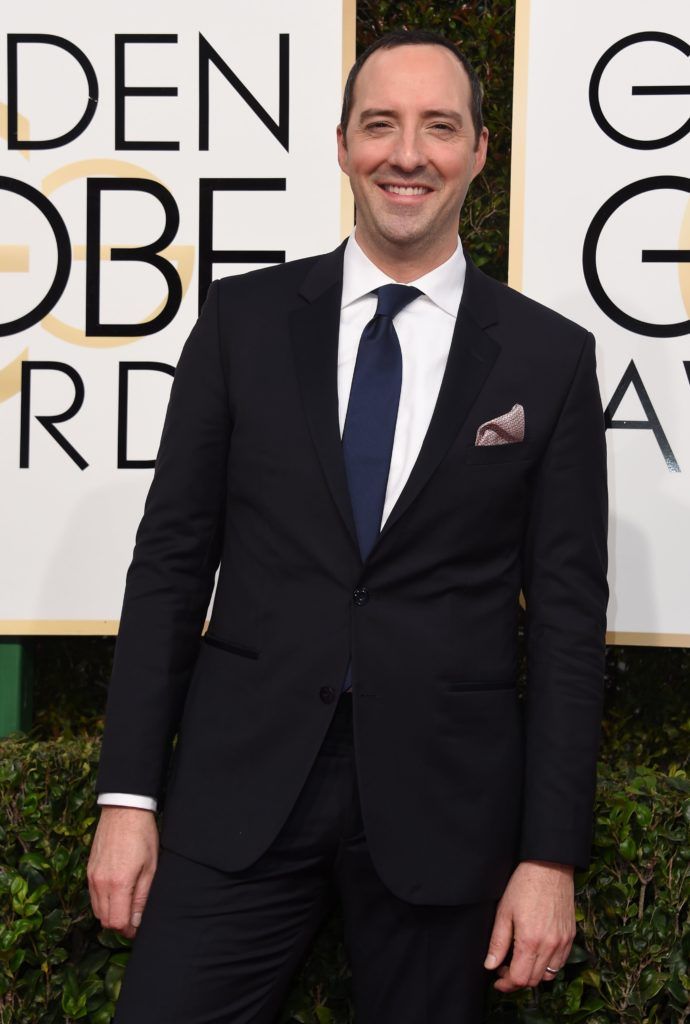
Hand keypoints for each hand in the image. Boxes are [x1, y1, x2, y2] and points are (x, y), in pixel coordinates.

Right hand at [87, 806, 158, 939]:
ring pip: (96, 909)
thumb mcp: (150, 867)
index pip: (117, 922)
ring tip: (127, 906)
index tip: (139, 926)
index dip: (128, 929)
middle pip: (104, 919)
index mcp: (118, 884)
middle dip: (119, 924)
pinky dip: (103, 901)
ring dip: (110, 913)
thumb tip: (136, 921)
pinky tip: (117, 893)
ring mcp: (92, 876)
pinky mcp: (89, 870)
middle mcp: (100, 883)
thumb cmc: (142, 835)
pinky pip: (92, 896)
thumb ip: (142, 897)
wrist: (124, 809)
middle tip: (134, 918)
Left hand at [483, 860, 575, 991]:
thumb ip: (498, 942)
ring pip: (548, 975)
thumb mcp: (504, 911)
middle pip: (534, 980)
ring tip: (520, 961)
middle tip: (504, 968)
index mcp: (530, 941)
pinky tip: (536, 953)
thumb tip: (490, 966)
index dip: (506, 984)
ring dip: (533, 974)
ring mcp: (563, 942)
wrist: (549, 867)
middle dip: (517, 980)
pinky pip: (560, 963)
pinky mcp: (570, 936)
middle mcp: (550, 945)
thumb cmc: (524, 885)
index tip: (497, 980)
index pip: (520, 979)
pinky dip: (548, 966)